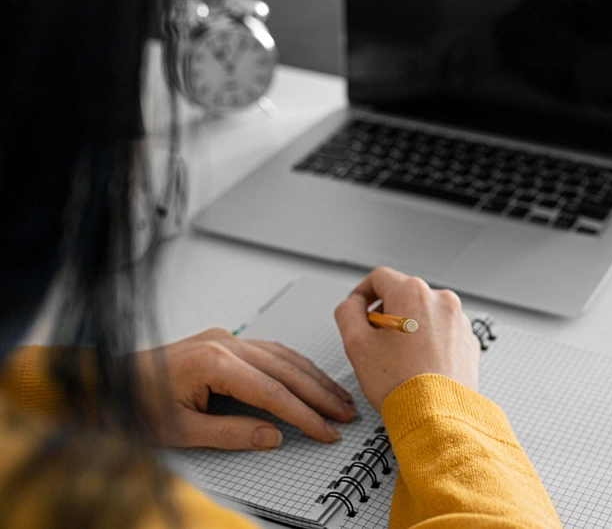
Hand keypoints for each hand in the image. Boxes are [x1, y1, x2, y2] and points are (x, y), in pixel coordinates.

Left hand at [138, 329, 355, 449]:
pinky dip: (293, 365)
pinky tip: (308, 376)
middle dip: (320, 394)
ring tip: (337, 397)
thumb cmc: (133, 405)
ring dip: (312, 377)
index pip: (274, 392)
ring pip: (282, 355)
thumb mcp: (181, 431)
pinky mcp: (222, 341)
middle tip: (345, 413)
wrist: (104, 384)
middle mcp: (224, 344)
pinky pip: (269, 350)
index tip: (327, 430)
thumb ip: (231, 433)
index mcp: (214, 363)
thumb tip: (273, 436)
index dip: (306, 415)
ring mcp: (224, 338)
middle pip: (286, 369)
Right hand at [334, 267, 480, 410]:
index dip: (362, 293)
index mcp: (414, 293)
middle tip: (375, 342)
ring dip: (408, 329)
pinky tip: (418, 366)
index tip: (358, 310)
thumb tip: (353, 304)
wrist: (437, 416)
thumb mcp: (356, 344)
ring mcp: (459, 321)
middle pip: (404, 296)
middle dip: (387, 314)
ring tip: (398, 359)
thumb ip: (347, 313)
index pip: (380, 278)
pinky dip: (428, 342)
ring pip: (424, 315)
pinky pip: (442, 333)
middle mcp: (441, 301)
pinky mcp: (468, 341)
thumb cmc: (401, 384)